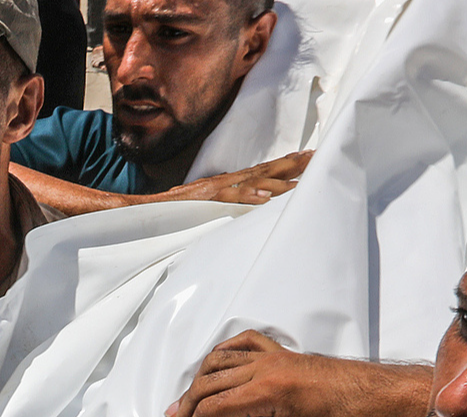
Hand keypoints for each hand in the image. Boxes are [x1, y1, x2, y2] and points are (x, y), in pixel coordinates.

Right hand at [153, 330, 429, 416]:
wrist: (384, 392)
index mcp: (270, 388)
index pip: (213, 410)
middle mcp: (266, 365)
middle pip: (207, 387)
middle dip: (182, 416)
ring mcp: (272, 354)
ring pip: (217, 364)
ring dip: (193, 388)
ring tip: (176, 412)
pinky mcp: (281, 352)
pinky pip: (239, 345)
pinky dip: (218, 357)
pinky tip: (208, 372)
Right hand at [164, 150, 310, 205]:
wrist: (150, 209)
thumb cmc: (177, 208)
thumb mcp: (207, 201)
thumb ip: (228, 198)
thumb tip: (249, 197)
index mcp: (229, 182)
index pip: (263, 170)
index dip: (286, 164)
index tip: (309, 157)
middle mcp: (226, 181)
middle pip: (264, 170)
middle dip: (290, 165)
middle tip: (316, 157)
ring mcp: (217, 190)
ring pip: (252, 182)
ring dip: (276, 180)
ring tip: (298, 180)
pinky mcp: (207, 201)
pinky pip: (230, 199)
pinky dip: (247, 197)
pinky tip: (264, 197)